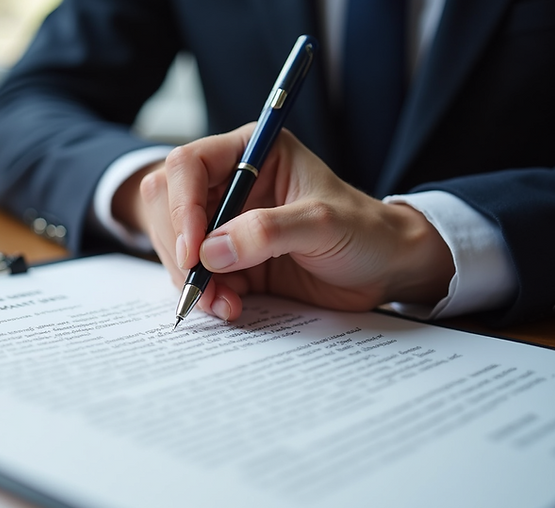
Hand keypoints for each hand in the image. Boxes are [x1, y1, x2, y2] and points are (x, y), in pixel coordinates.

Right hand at [114, 124, 454, 320]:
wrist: (385, 270)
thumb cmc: (365, 232)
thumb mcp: (323, 225)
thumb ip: (267, 232)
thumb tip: (211, 251)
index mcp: (252, 153)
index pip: (190, 166)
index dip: (182, 206)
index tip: (193, 250)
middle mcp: (231, 184)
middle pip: (169, 205)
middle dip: (180, 247)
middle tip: (201, 282)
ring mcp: (226, 222)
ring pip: (176, 243)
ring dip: (190, 277)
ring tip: (223, 302)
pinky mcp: (228, 258)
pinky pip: (194, 274)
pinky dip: (203, 294)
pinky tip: (229, 306)